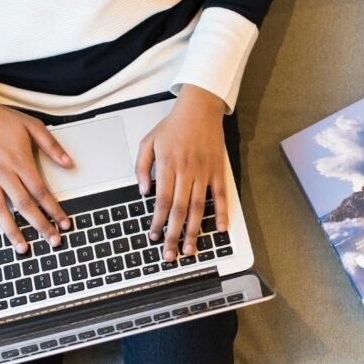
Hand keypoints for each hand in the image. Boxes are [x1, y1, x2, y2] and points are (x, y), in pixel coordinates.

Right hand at [0, 83, 72, 252]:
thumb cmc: (1, 119)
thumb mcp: (33, 127)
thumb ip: (52, 147)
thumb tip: (70, 164)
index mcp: (19, 161)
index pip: (41, 192)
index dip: (54, 209)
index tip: (64, 222)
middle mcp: (2, 172)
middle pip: (24, 205)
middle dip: (40, 225)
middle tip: (52, 240)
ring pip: (0, 210)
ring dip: (12, 231)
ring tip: (22, 248)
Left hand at [135, 85, 229, 261]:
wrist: (199, 109)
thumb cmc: (173, 126)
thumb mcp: (148, 142)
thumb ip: (141, 167)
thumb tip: (143, 192)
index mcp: (168, 166)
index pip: (161, 201)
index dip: (157, 222)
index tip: (154, 237)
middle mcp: (187, 172)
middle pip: (179, 210)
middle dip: (174, 234)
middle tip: (170, 254)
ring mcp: (204, 172)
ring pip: (199, 207)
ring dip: (194, 230)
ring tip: (190, 248)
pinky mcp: (218, 171)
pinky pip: (221, 195)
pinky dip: (222, 213)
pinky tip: (219, 229)